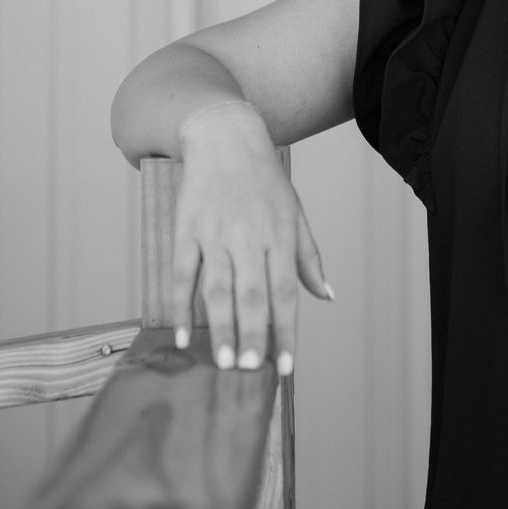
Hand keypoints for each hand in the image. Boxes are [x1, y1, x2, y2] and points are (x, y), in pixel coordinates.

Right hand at [170, 101, 332, 373]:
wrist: (225, 137)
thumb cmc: (265, 180)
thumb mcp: (296, 212)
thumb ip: (308, 257)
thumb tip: (326, 296)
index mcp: (279, 236)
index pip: (285, 292)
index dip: (285, 331)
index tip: (285, 367)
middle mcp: (248, 237)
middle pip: (250, 294)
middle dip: (252, 335)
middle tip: (250, 371)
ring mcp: (215, 234)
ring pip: (216, 289)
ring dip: (219, 328)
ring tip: (223, 362)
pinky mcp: (186, 230)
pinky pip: (182, 274)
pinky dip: (181, 306)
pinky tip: (183, 336)